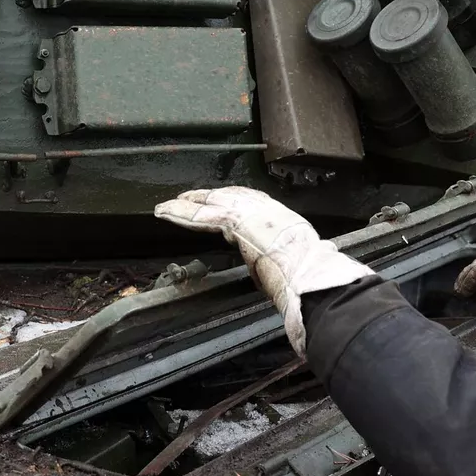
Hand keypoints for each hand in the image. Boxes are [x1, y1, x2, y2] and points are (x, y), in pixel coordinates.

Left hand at [155, 187, 372, 354]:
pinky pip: (203, 215)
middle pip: (227, 198)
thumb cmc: (306, 276)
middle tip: (184, 199)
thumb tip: (273, 277)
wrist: (308, 273)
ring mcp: (250, 213)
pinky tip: (166, 213)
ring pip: (211, 203)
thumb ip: (276, 265)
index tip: (214, 204)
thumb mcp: (293, 265)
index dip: (228, 202)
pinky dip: (182, 214)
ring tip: (167, 207)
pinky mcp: (236, 221)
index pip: (247, 204)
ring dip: (187, 205)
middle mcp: (263, 210)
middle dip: (204, 198)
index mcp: (279, 219)